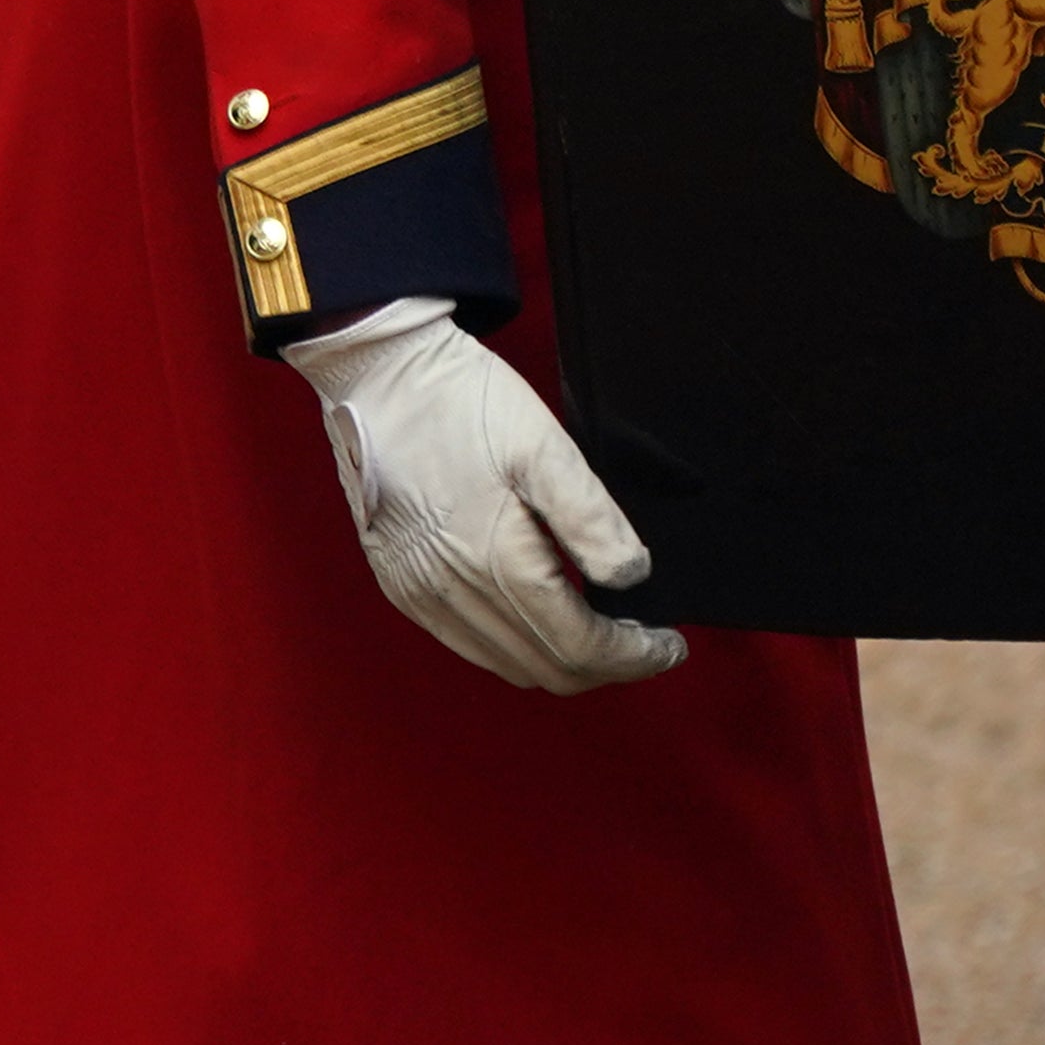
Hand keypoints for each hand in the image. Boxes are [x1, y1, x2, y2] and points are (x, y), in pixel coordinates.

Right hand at [283, 298, 687, 695]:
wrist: (375, 374)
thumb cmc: (459, 401)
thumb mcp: (544, 446)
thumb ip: (592, 519)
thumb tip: (631, 577)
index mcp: (495, 560)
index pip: (581, 647)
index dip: (635, 655)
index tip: (669, 643)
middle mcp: (451, 591)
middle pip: (548, 669)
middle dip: (607, 665)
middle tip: (644, 642)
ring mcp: (418, 592)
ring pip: (508, 666)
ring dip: (561, 659)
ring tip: (598, 628)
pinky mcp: (398, 584)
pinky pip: (467, 643)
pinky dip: (514, 645)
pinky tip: (537, 612)